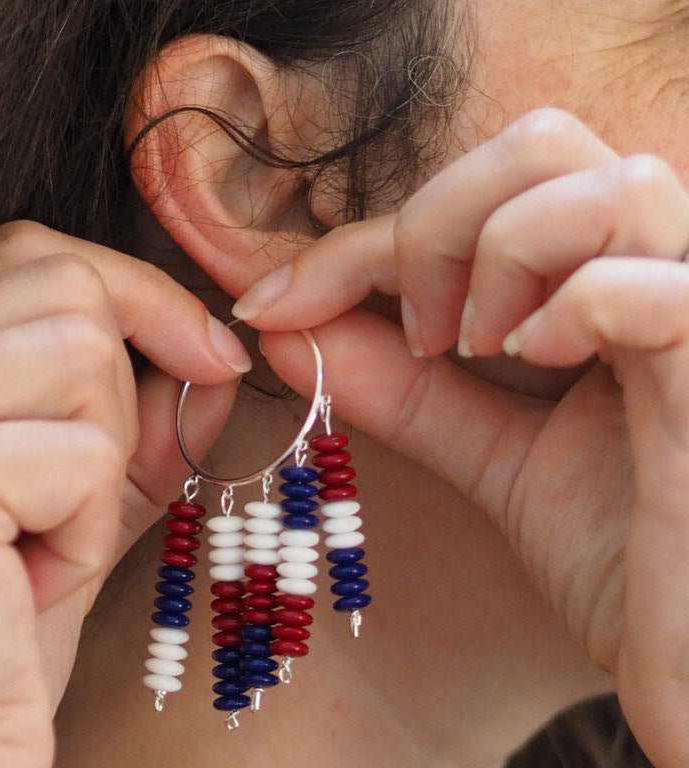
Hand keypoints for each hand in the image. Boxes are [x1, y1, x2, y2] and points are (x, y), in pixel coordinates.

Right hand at [0, 221, 247, 767]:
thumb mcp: (70, 504)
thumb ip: (133, 418)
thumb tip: (210, 351)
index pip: (24, 256)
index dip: (131, 292)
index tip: (204, 354)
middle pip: (62, 285)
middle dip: (127, 381)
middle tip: (93, 488)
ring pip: (79, 354)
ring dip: (101, 463)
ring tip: (45, 544)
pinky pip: (79, 453)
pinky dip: (90, 525)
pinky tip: (34, 582)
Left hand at [232, 109, 688, 766]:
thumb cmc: (627, 558)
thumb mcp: (495, 458)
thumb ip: (403, 389)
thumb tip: (286, 330)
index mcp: (615, 276)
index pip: (481, 194)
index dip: (358, 241)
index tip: (274, 304)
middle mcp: (674, 269)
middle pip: (545, 145)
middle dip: (437, 223)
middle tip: (416, 332)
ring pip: (611, 186)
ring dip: (504, 256)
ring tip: (477, 349)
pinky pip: (650, 288)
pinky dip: (571, 307)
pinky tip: (539, 360)